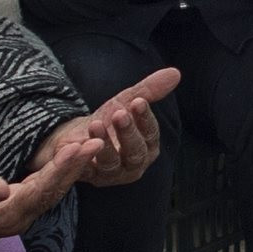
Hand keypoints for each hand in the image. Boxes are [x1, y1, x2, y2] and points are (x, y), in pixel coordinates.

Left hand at [45, 65, 180, 187]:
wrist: (77, 137)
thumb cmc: (108, 121)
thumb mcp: (125, 102)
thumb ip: (148, 91)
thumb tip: (175, 73)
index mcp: (147, 147)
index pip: (151, 134)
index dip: (145, 118)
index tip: (138, 102)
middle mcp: (133, 164)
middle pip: (135, 152)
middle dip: (128, 133)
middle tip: (119, 113)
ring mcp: (111, 174)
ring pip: (111, 163)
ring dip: (105, 145)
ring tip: (96, 124)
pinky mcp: (89, 178)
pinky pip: (86, 171)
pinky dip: (83, 159)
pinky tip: (79, 145)